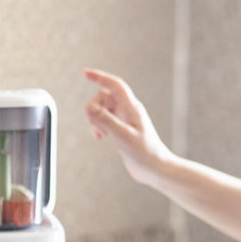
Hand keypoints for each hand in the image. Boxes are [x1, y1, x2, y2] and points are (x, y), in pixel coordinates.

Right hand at [83, 68, 172, 185]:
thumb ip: (106, 121)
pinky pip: (105, 119)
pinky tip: (101, 137)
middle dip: (94, 109)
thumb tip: (90, 107)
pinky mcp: (122, 128)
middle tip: (97, 128)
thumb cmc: (145, 154)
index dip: (100, 77)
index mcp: (132, 108)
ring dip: (95, 119)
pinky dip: (98, 125)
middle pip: (104, 97)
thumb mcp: (123, 137)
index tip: (85, 73)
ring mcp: (125, 119)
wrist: (155, 169)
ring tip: (100, 134)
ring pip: (102, 109)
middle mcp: (128, 110)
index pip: (114, 85)